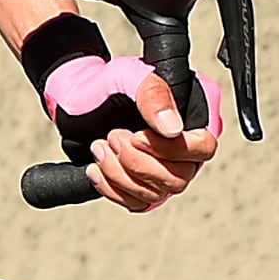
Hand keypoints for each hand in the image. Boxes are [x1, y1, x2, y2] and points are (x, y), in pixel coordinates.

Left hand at [40, 53, 223, 213]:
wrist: (75, 100)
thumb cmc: (106, 84)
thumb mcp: (128, 76)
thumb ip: (153, 95)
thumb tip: (174, 129)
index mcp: (190, 120)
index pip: (203, 148)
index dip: (172, 149)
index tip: (137, 136)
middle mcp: (182, 150)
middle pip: (180, 177)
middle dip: (139, 162)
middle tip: (111, 137)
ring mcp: (162, 171)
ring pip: (157, 193)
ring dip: (121, 174)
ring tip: (99, 147)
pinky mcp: (140, 187)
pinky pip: (136, 203)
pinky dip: (112, 189)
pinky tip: (95, 168)